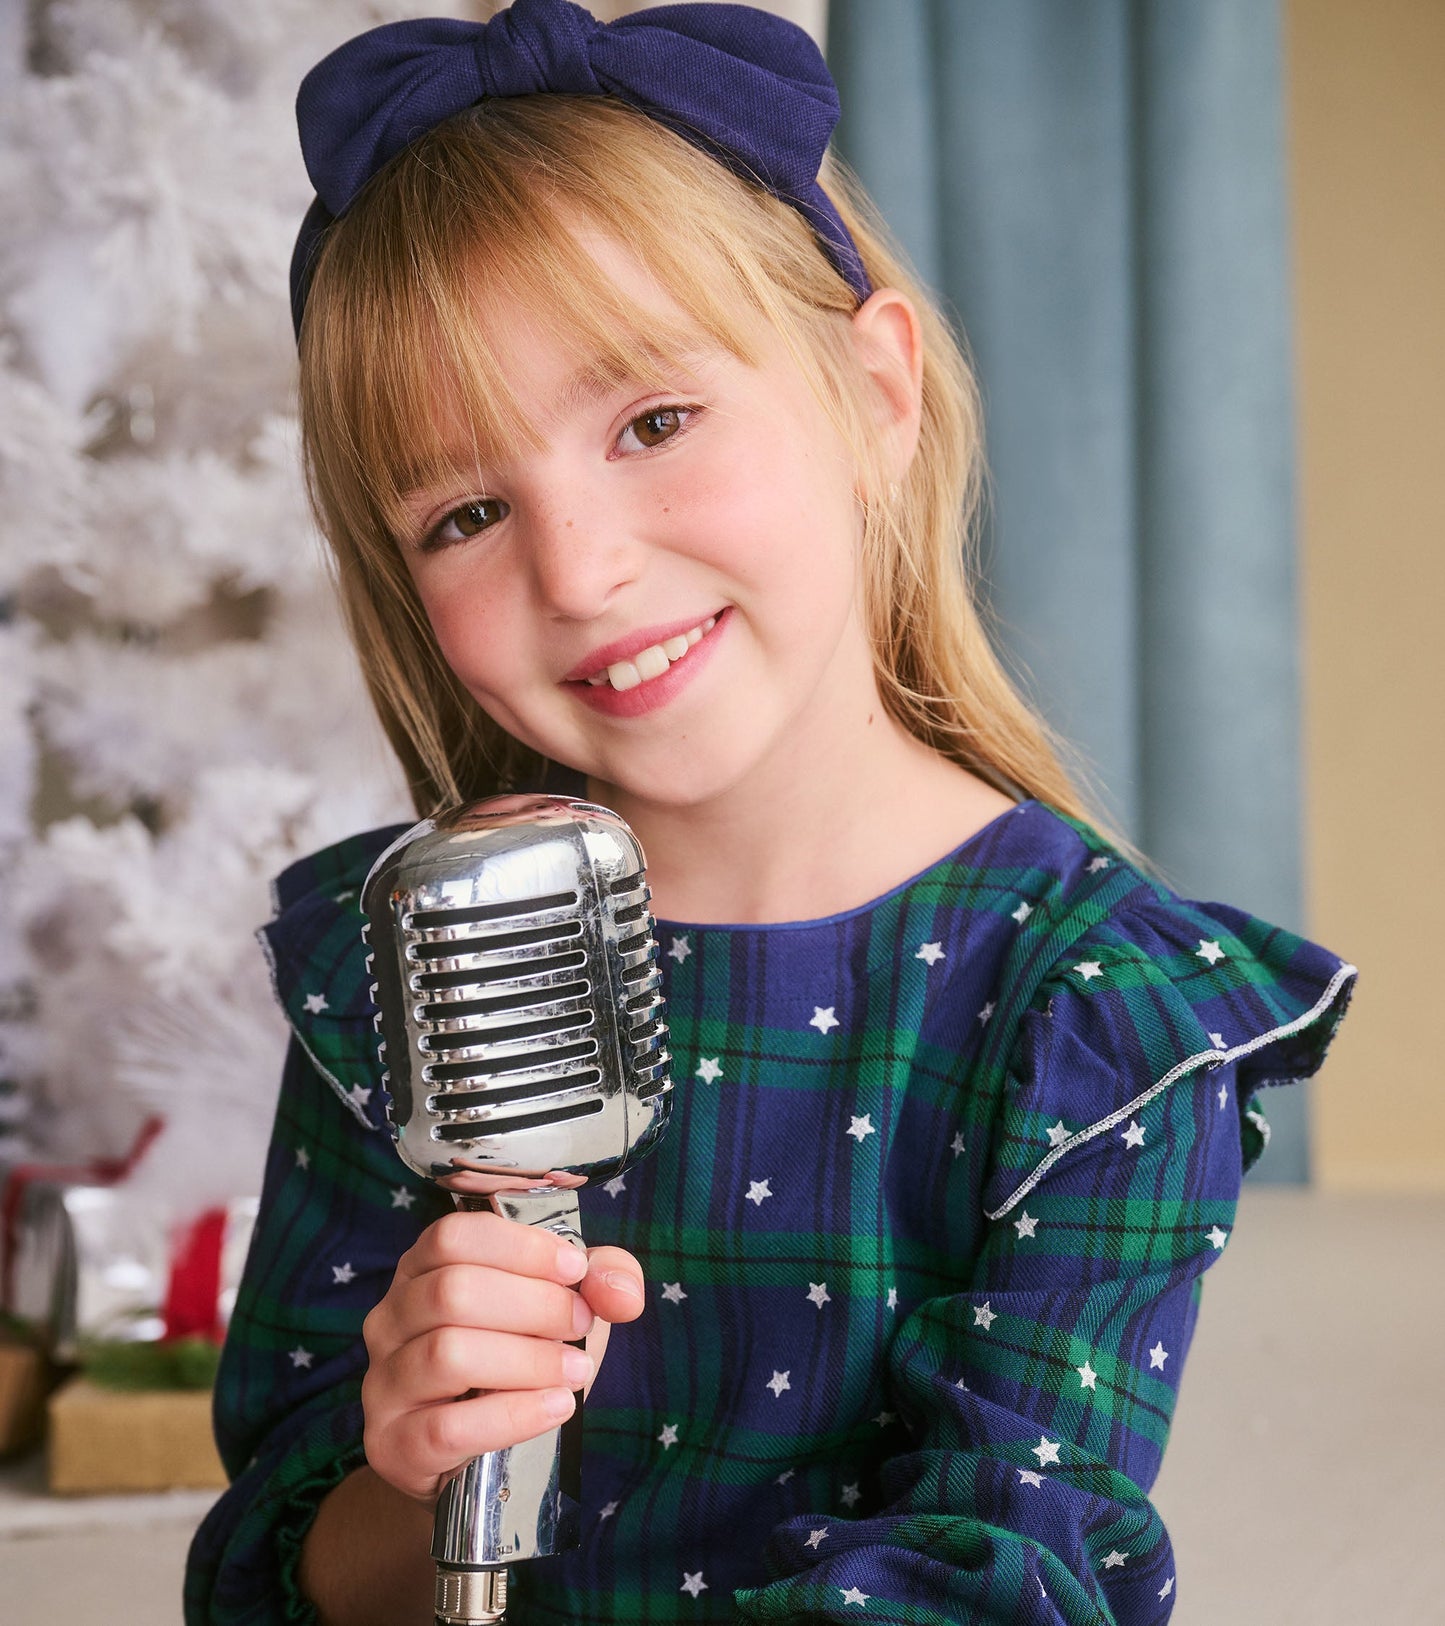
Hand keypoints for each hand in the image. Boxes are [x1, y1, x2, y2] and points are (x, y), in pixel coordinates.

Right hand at [359, 1208, 644, 1503]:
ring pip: (447, 1355)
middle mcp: (390, 1319)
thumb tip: (619, 1292)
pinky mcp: (393, 1446)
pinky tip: (557, 1408)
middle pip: (453, 1292)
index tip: (576, 1268)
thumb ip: (602, 1280)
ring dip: (528, 1360)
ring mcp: (384, 1384)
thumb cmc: (518, 1363)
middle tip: (580, 1324)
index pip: (453, 1237)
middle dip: (535, 1305)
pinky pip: (448, 1427)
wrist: (476, 1457)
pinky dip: (514, 1416)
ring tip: (576, 1371)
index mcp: (422, 1270)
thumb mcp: (563, 1307)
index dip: (521, 1247)